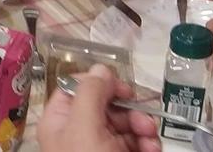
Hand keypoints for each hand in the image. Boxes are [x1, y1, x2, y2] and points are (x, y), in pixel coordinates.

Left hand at [37, 65, 160, 151]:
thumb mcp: (84, 126)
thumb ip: (91, 93)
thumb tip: (102, 68)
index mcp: (60, 120)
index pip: (75, 89)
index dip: (100, 84)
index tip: (122, 87)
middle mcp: (78, 132)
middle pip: (106, 106)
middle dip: (130, 111)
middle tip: (145, 121)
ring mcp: (99, 149)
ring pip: (126, 125)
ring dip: (143, 129)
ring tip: (151, 142)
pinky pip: (136, 144)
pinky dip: (147, 145)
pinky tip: (153, 150)